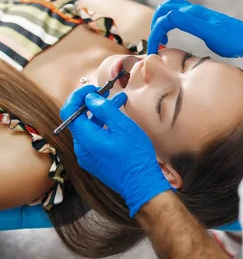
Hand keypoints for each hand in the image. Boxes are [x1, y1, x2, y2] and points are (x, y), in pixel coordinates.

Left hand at [60, 86, 171, 216]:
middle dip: (92, 103)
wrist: (141, 185)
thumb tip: (90, 98)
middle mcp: (81, 147)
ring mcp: (87, 155)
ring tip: (119, 100)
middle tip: (108, 92)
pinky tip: (118, 119)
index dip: (78, 96)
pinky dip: (103, 125)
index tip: (93, 89)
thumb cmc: (135, 155)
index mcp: (86, 138)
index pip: (69, 111)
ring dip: (101, 113)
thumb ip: (104, 109)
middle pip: (79, 119)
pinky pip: (93, 137)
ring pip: (88, 127)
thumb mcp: (123, 127)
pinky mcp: (94, 160)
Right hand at [148, 0, 242, 60]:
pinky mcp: (198, 20)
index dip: (155, 33)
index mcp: (193, 13)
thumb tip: (169, 17)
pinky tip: (170, 36)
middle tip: (155, 43)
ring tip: (160, 38)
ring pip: (169, 9)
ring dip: (160, 22)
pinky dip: (167, 23)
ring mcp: (195, 14)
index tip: (155, 50)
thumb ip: (191, 24)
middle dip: (155, 26)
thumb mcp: (212, 34)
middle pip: (163, 9)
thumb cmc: (233, 39)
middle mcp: (192, 10)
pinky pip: (176, 15)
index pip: (165, 18)